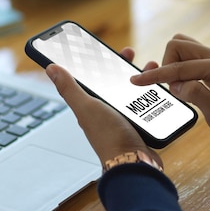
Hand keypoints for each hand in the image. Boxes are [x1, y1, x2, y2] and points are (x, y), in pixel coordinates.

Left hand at [46, 49, 161, 168]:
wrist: (134, 163)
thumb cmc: (109, 137)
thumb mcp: (87, 107)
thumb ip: (70, 88)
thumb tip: (50, 68)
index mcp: (91, 105)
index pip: (92, 77)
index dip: (96, 61)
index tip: (103, 47)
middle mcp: (106, 111)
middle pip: (113, 82)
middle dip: (121, 65)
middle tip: (130, 53)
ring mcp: (123, 118)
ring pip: (131, 91)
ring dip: (140, 77)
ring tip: (150, 67)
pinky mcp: (140, 124)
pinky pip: (145, 104)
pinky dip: (152, 93)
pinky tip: (159, 89)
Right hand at [130, 34, 209, 149]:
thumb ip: (195, 94)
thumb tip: (175, 84)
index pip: (180, 66)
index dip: (156, 75)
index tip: (136, 82)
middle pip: (179, 45)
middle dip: (167, 65)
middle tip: (173, 90)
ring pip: (183, 48)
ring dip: (173, 65)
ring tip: (178, 89)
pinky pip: (189, 58)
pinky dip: (180, 68)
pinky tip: (182, 85)